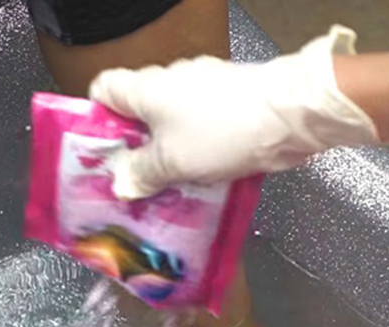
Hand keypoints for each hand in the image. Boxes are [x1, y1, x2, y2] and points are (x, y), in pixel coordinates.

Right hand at [89, 25, 377, 199]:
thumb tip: (121, 184)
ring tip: (167, 184)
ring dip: (167, 149)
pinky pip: (199, 124)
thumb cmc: (221, 132)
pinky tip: (200, 174)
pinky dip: (196, 147)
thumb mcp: (171, 163)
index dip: (96, 118)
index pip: (102, 90)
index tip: (102, 150)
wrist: (292, 114)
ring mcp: (202, 88)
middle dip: (133, 145)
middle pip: (137, 111)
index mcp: (146, 88)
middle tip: (133, 178)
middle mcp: (170, 81)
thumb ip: (140, 174)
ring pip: (170, 121)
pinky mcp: (229, 99)